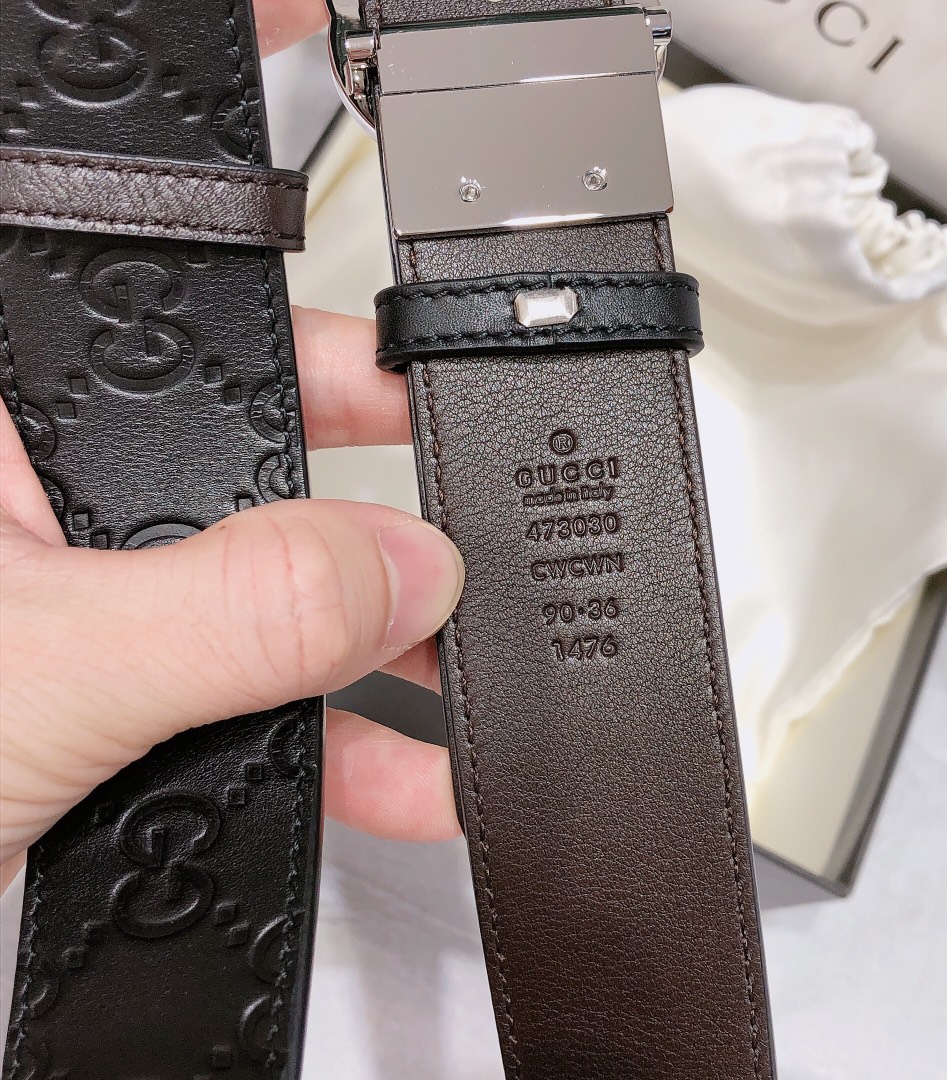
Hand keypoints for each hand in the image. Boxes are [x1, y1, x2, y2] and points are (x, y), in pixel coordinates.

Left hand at [1, 307, 463, 882]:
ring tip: (452, 675)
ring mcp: (100, 608)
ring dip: (372, 651)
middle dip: (374, 520)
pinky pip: (255, 696)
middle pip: (262, 472)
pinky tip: (398, 774)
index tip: (430, 390)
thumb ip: (237, 608)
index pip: (197, 336)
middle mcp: (56, 506)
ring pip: (270, 599)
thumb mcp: (47, 672)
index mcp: (12, 432)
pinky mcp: (125, 697)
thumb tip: (400, 565)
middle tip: (457, 540)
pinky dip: (332, 740)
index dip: (323, 348)